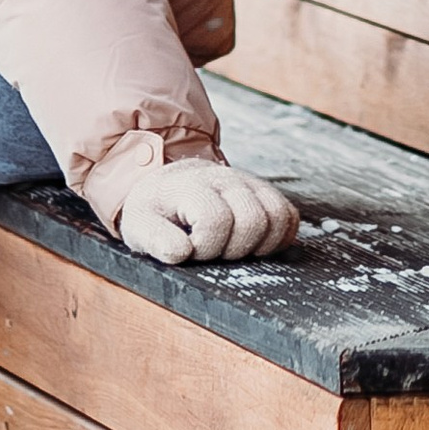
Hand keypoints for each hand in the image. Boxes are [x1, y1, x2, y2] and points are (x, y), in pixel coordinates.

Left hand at [107, 159, 299, 265]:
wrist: (170, 187)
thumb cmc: (156, 210)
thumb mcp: (139, 223)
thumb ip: (153, 238)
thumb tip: (180, 252)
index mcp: (191, 184)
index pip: (215, 218)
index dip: (205, 246)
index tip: (191, 250)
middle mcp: (225, 178)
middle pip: (252, 220)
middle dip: (233, 249)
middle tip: (213, 251)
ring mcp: (249, 183)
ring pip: (277, 218)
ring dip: (257, 244)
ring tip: (231, 247)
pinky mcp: (266, 192)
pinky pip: (289, 218)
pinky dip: (277, 238)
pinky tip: (252, 244)